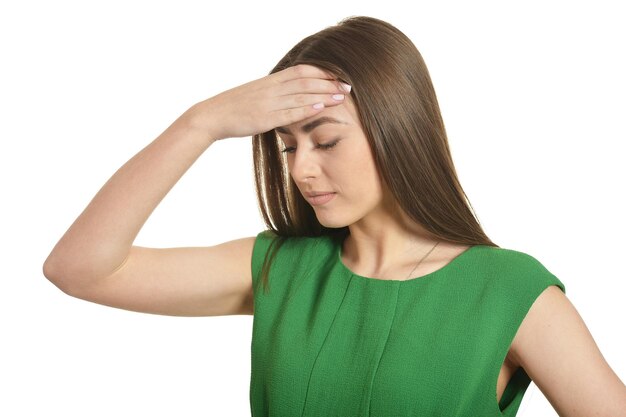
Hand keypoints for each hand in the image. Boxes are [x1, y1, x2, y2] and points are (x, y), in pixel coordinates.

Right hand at [195, 64, 350, 139]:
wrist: (213, 115)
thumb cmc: (235, 107)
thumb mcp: (257, 94)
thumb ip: (275, 94)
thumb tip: (292, 96)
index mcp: (271, 81)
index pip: (302, 71)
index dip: (323, 73)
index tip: (339, 76)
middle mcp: (272, 88)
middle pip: (306, 81)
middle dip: (330, 83)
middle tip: (349, 87)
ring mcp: (269, 103)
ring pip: (301, 95)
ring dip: (324, 95)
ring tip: (342, 97)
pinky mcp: (265, 118)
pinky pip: (289, 112)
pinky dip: (306, 109)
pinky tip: (320, 108)